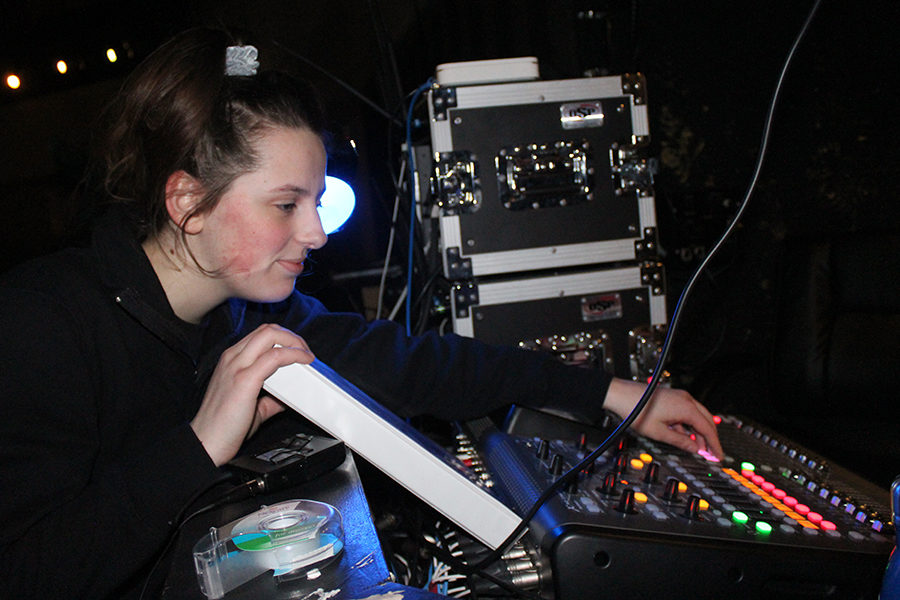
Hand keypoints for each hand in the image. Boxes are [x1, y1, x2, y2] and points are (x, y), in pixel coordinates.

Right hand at [190, 324, 314, 465]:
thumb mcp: (250, 407)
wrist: (205, 443)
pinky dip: (294, 355)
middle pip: (267, 330)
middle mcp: (232, 358)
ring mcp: (237, 367)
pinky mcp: (244, 380)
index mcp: (232, 361)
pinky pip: (275, 357)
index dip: (284, 339)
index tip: (299, 351)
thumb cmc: (222, 427)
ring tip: (307, 356)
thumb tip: (288, 397)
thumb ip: (270, 400)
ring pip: (270, 335)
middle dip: (292, 337)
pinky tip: (304, 362)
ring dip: (295, 342)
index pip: (261, 335)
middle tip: (305, 352)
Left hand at [602, 378, 723, 458]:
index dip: (714, 444)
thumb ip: (679, 442)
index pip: (708, 428)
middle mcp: (685, 399)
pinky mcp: (671, 398)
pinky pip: (686, 413)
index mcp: (686, 407)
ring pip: (696, 417)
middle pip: (706, 421)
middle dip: (709, 438)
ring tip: (697, 448)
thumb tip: (694, 449)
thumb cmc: (636, 410)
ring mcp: (679, 397)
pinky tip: (683, 436)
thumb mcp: (659, 432)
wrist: (620, 395)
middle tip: (711, 453)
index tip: (718, 455)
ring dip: (698, 432)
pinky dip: (688, 425)